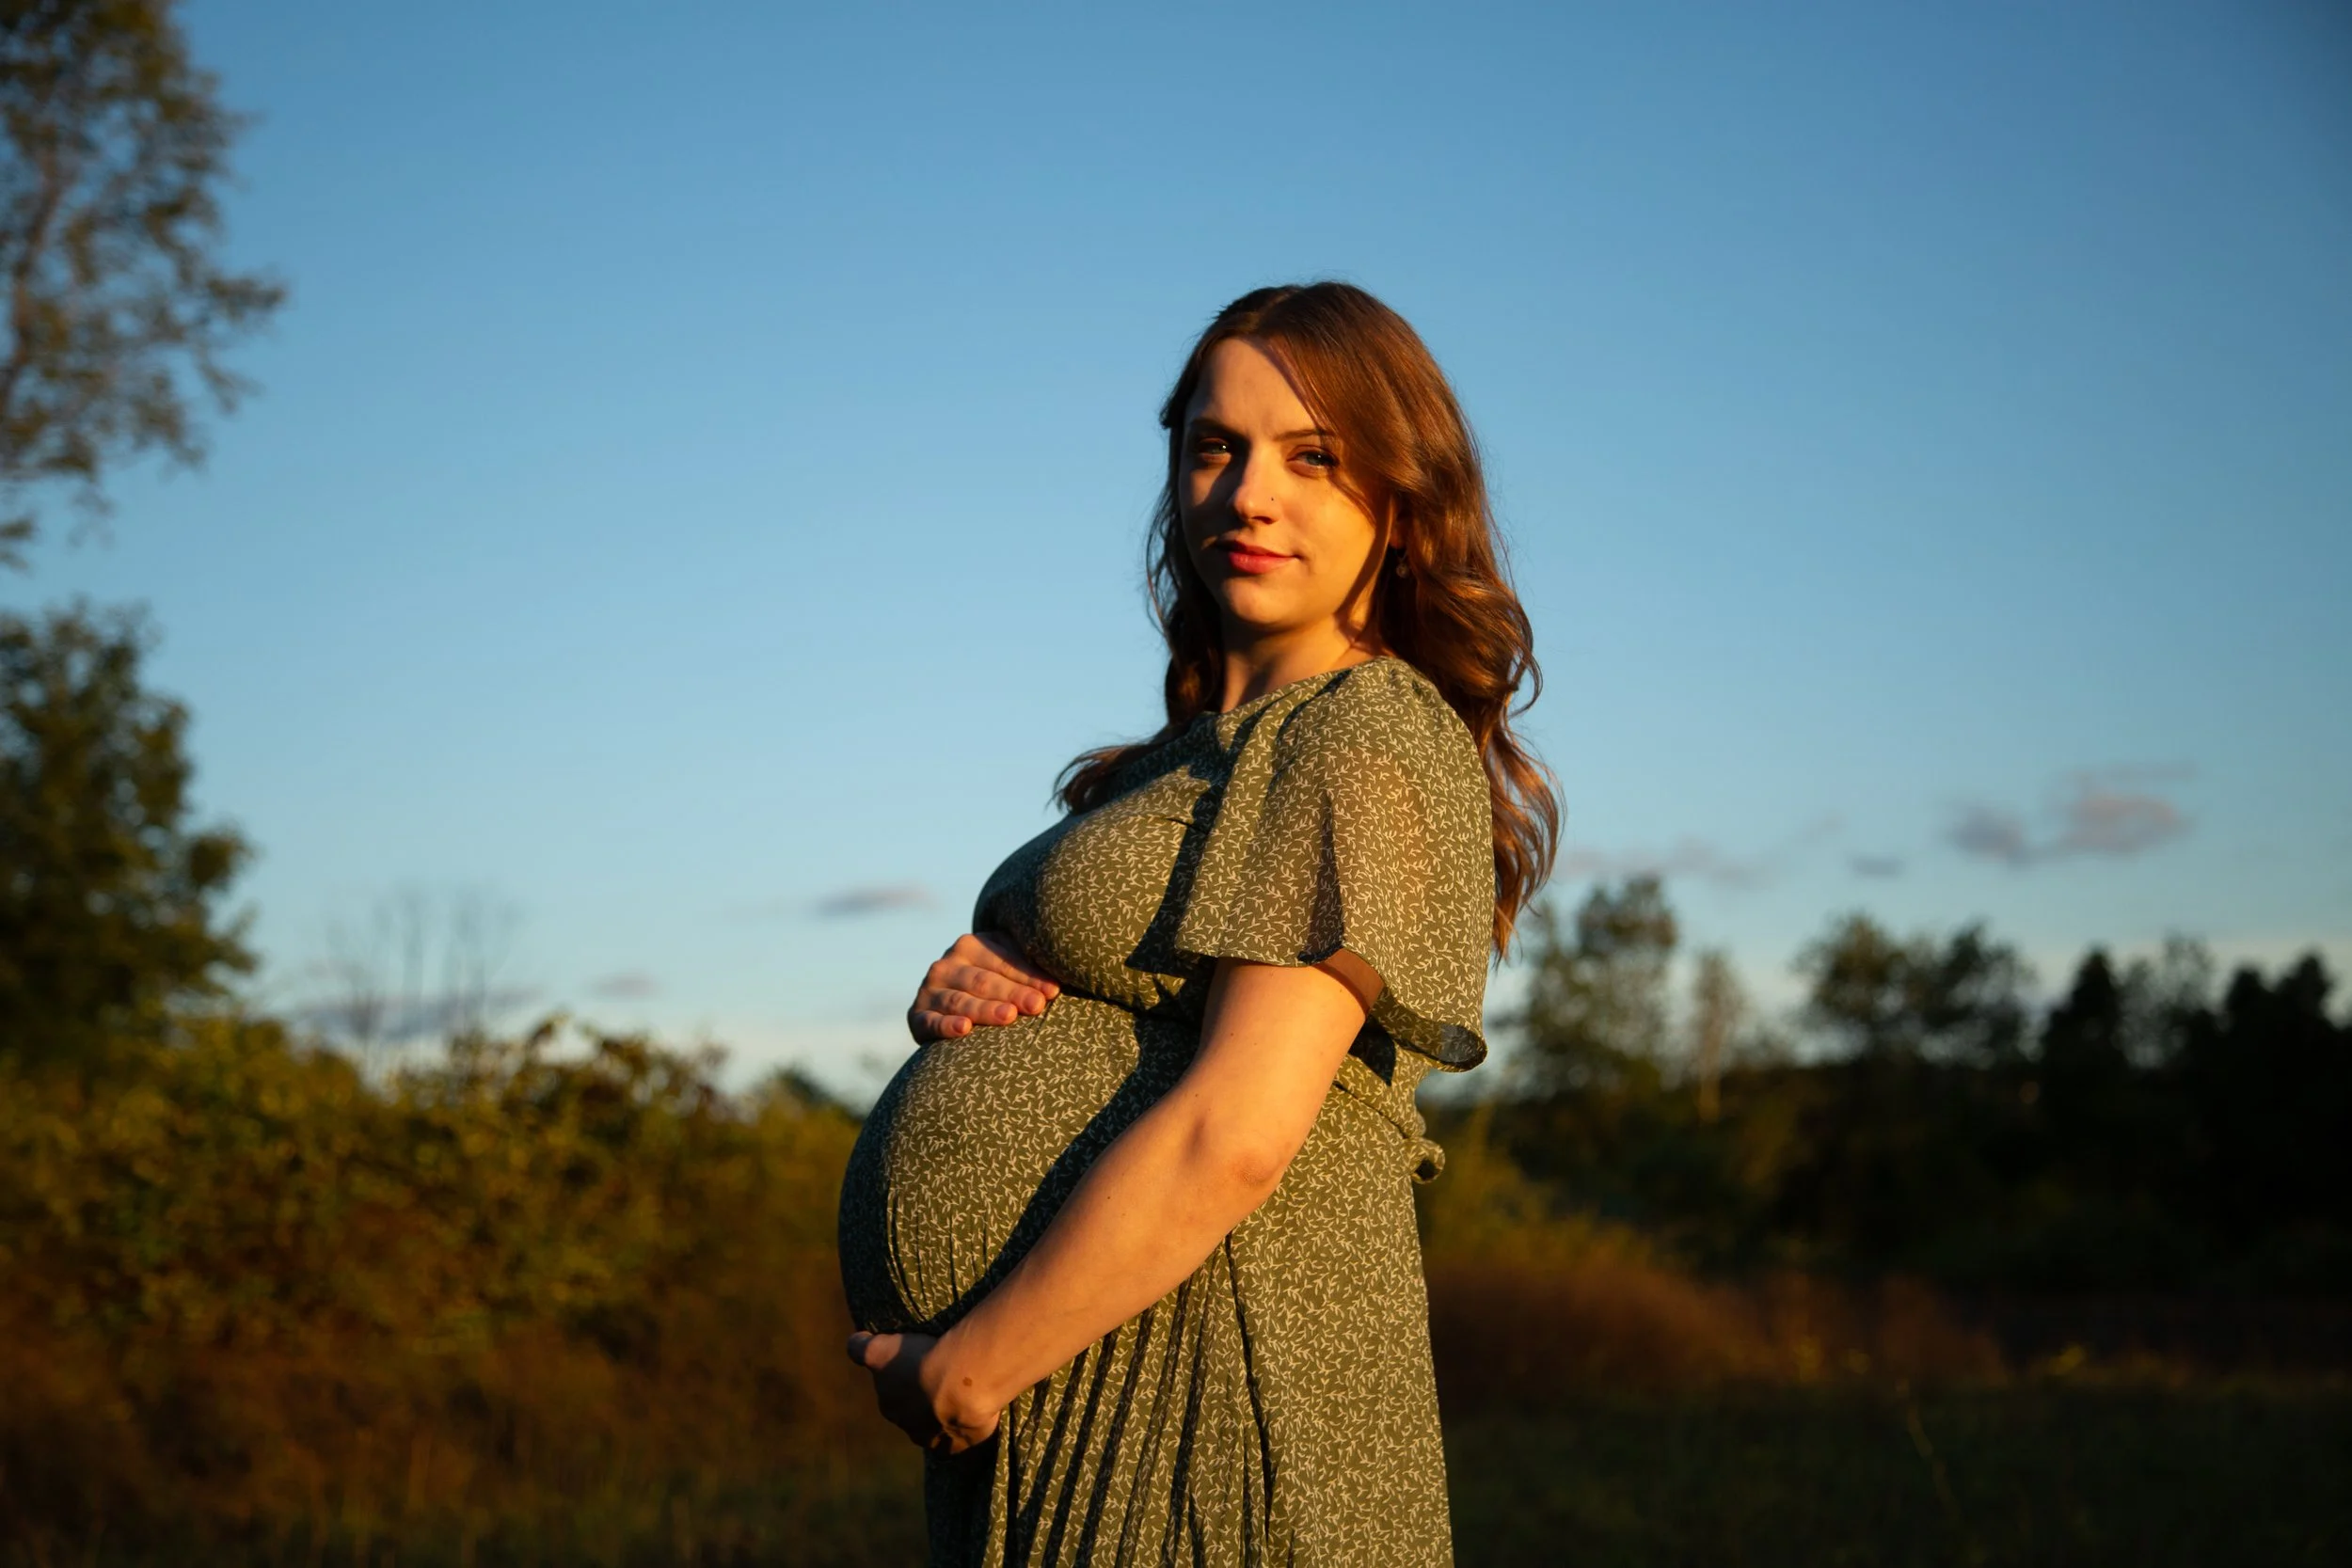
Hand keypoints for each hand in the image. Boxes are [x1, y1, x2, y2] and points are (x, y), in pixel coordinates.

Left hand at [845, 1330, 1001, 1453]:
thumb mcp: (880, 1349)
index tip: (917, 1363)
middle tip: (940, 1375)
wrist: (961, 1384)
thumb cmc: (920, 1362)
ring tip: (961, 1391)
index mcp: (889, 1406)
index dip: (903, 1378)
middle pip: (914, 1412)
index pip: (892, 1392)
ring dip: (944, 1414)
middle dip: (922, 1398)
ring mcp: (936, 1439)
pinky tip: (972, 1410)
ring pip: (937, 1427)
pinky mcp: (961, 1445)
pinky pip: (961, 1438)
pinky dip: (964, 1428)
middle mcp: (909, 1428)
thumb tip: (853, 1344)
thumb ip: (861, 1348)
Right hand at [909, 931, 1059, 1044]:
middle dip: (1013, 993)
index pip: (1004, 962)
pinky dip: (946, 1025)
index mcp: (971, 946)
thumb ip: (1027, 965)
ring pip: (960, 1001)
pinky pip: (931, 1022)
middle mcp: (947, 964)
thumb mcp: (1006, 968)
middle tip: (1037, 1005)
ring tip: (1009, 1016)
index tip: (1054, 991)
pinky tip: (964, 1029)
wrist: (947, 1009)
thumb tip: (1067, 966)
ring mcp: (929, 990)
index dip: (1030, 976)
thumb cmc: (993, 987)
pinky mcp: (916, 1016)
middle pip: (984, 980)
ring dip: (985, 1009)